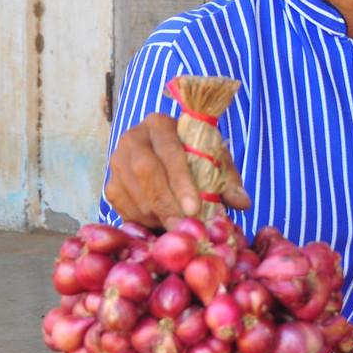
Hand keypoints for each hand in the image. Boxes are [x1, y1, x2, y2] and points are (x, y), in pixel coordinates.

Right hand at [105, 112, 250, 229]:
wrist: (165, 156)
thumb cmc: (194, 156)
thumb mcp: (214, 160)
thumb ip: (227, 179)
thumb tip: (242, 202)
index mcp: (159, 124)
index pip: (169, 151)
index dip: (181, 181)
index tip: (194, 207)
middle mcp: (132, 138)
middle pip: (145, 172)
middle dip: (166, 203)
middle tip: (183, 227)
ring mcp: (117, 162)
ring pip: (134, 194)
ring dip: (157, 217)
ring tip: (178, 229)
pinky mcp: (110, 185)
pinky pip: (125, 209)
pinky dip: (145, 222)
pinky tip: (162, 226)